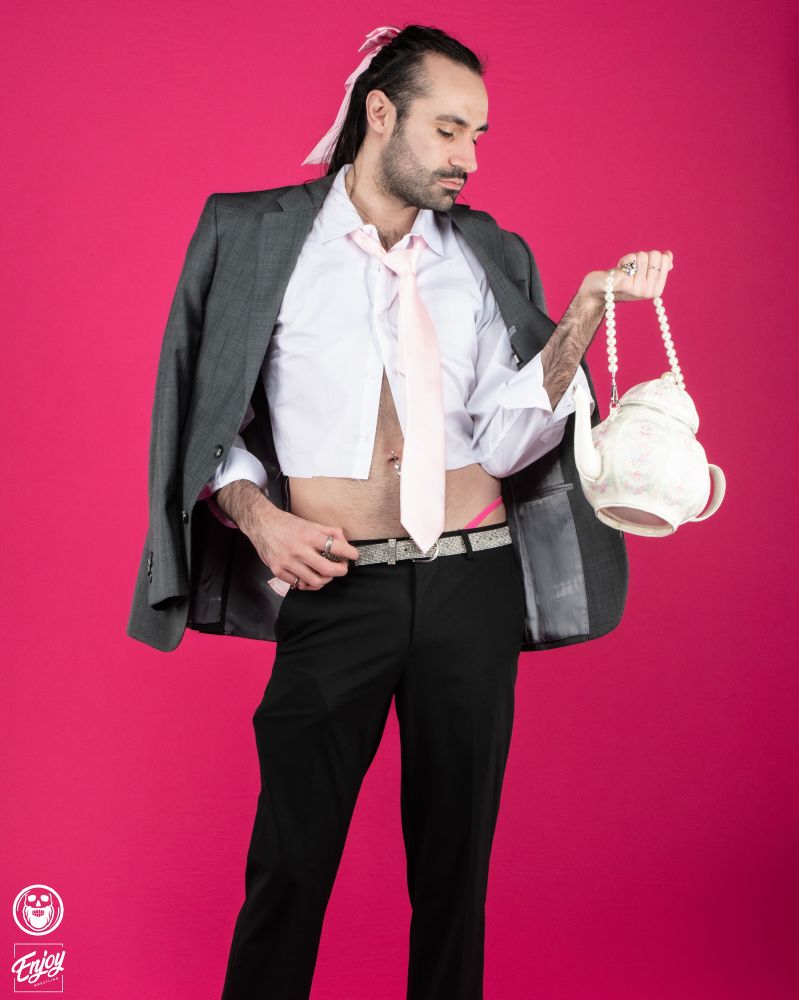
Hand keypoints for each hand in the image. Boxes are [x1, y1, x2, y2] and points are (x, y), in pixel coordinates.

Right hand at [242, 506, 360, 590]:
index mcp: (309, 536)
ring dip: (325, 579)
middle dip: (340, 571)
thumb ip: (329, 532)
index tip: (354, 555)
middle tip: (342, 568)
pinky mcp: (278, 571)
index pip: (337, 548)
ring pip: (314, 581)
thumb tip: (345, 543)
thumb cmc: (287, 524)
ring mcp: (288, 562)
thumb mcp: (310, 523)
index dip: (350, 553)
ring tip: (326, 574)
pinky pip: (298, 584)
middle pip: (328, 569)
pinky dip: (307, 583)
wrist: (261, 524)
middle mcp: (299, 550)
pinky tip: (310, 577)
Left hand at [579, 249, 673, 302]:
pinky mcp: (624, 283)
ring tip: (623, 270)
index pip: (664, 258)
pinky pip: (631, 259)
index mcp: (657, 290)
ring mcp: (637, 289)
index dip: (650, 256)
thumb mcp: (642, 275)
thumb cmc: (620, 280)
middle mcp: (649, 291)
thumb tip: (669, 257)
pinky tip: (617, 271)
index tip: (640, 267)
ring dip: (630, 258)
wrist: (598, 290)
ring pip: (642, 255)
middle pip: (655, 254)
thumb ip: (657, 268)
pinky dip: (623, 260)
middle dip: (641, 256)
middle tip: (630, 268)